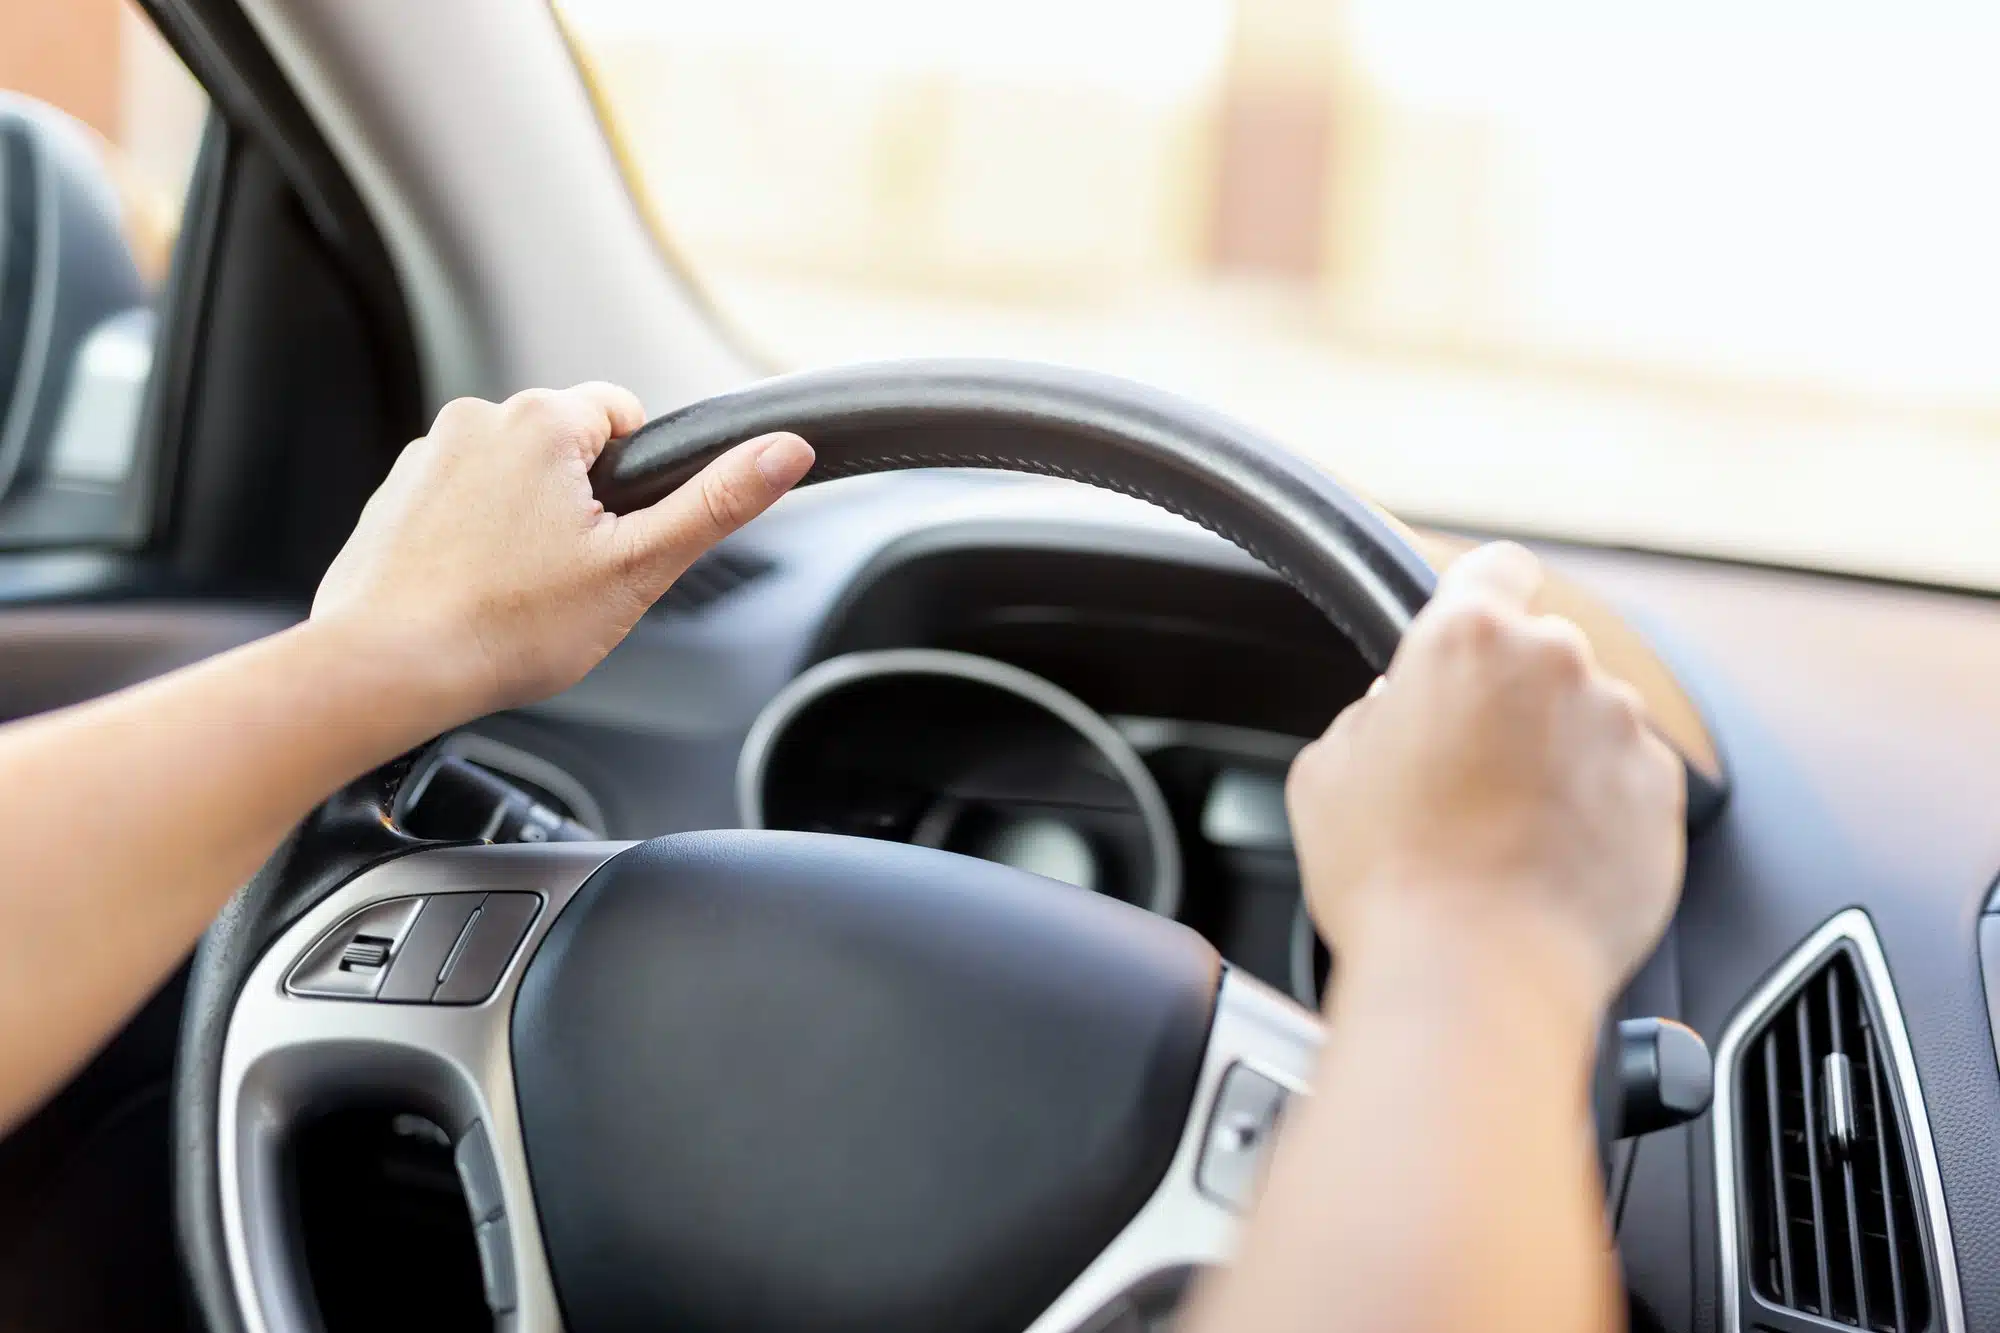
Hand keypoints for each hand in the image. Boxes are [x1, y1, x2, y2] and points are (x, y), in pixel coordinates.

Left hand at [311, 382, 813, 720]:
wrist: (387, 668)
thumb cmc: (506, 626)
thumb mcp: (638, 568)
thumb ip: (717, 503)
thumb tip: (787, 450)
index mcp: (541, 420)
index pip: (623, 416)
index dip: (635, 484)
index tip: (613, 539)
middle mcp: (477, 419)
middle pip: (568, 449)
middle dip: (580, 506)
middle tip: (569, 576)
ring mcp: (426, 457)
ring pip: (514, 480)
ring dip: (526, 523)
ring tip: (516, 591)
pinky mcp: (393, 498)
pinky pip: (461, 505)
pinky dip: (474, 542)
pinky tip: (474, 593)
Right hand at [1286, 541, 1684, 1022]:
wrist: (1475, 977)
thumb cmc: (1392, 880)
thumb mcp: (1326, 772)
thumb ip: (1373, 713)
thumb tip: (1400, 710)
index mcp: (1468, 638)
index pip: (1496, 568)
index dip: (1483, 595)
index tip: (1480, 624)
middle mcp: (1557, 665)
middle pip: (1541, 654)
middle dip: (1511, 699)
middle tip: (1463, 770)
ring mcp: (1620, 729)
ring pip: (1587, 720)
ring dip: (1557, 756)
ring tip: (1505, 832)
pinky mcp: (1662, 796)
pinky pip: (1626, 781)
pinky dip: (1597, 809)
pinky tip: (1546, 860)